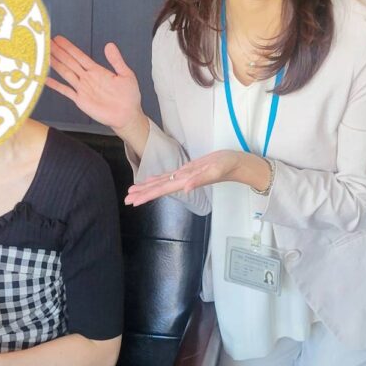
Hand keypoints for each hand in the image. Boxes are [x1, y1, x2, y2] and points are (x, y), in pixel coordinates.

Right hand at [46, 36, 143, 132]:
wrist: (127, 115)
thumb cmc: (129, 96)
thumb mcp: (126, 75)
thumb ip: (116, 60)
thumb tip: (109, 45)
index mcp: (97, 71)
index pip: (79, 56)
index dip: (68, 47)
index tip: (58, 39)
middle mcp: (87, 78)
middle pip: (69, 62)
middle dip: (58, 52)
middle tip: (46, 43)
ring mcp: (83, 89)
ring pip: (65, 74)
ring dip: (55, 65)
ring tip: (44, 56)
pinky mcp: (81, 100)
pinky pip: (66, 91)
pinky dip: (56, 85)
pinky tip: (46, 79)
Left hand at [124, 150, 267, 206]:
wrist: (238, 164)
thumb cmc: (229, 165)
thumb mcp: (215, 169)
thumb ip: (201, 179)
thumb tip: (184, 188)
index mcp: (186, 180)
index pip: (162, 189)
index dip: (147, 195)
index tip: (134, 201)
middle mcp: (183, 180)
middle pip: (159, 188)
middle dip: (142, 194)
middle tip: (127, 199)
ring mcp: (185, 176)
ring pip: (162, 183)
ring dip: (147, 188)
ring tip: (133, 191)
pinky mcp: (188, 170)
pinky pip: (170, 176)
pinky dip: (159, 179)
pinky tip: (151, 181)